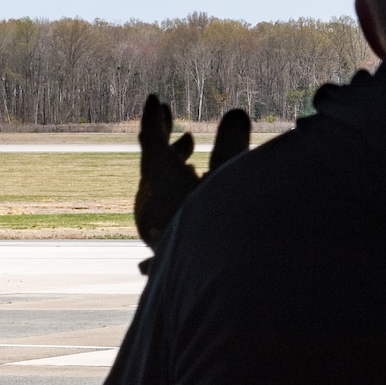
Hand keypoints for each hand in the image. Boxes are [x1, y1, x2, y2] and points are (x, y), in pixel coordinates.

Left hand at [134, 94, 250, 247]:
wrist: (221, 285)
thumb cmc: (226, 230)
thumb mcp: (234, 180)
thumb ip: (234, 144)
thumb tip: (236, 111)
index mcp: (160, 183)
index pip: (149, 141)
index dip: (153, 117)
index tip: (155, 99)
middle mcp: (153, 203)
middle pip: (153, 164)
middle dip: (167, 142)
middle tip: (178, 126)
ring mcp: (157, 225)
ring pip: (160, 187)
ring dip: (174, 167)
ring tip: (190, 155)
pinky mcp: (169, 243)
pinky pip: (167, 208)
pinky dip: (178, 193)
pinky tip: (193, 192)